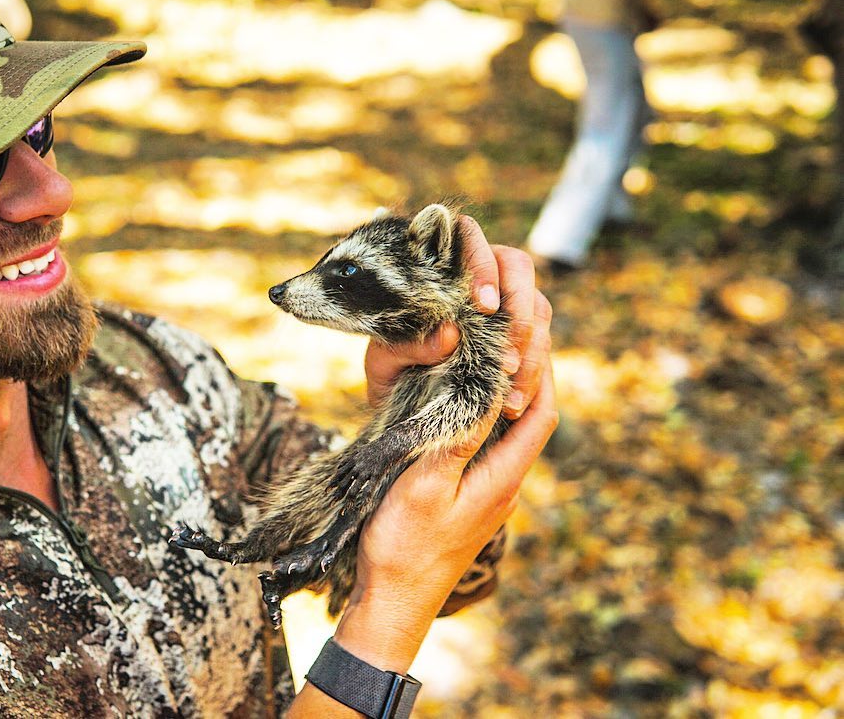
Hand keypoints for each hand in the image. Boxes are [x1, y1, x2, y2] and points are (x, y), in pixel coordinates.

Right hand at [334, 360, 557, 672]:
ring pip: (510, 432)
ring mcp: (487, 494)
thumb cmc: (404, 546)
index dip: (541, 372)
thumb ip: (459, 437)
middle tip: (521, 330)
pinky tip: (465, 399)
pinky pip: (489, 447)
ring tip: (496, 352)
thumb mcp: (426, 485)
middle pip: (531, 420)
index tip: (533, 333)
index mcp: (501, 480)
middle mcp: (504, 485)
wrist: (392, 602)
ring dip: (509, 392)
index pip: (540, 416)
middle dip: (531, 374)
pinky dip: (486, 414)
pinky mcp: (468, 500)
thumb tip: (491, 389)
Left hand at [365, 215, 551, 418]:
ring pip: (538, 309)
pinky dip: (533, 377)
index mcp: (441, 268)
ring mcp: (508, 305)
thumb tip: (450, 334)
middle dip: (518, 311)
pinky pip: (542, 348)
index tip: (483, 306)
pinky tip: (514, 404)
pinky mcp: (525, 339)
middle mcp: (481, 277)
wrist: (400, 405)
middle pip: (518, 268)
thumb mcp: (384, 363)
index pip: (469, 237)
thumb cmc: (388, 370)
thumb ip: (408, 347)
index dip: (482, 266)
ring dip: (530, 350)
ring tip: (508, 393)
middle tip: (506, 358)